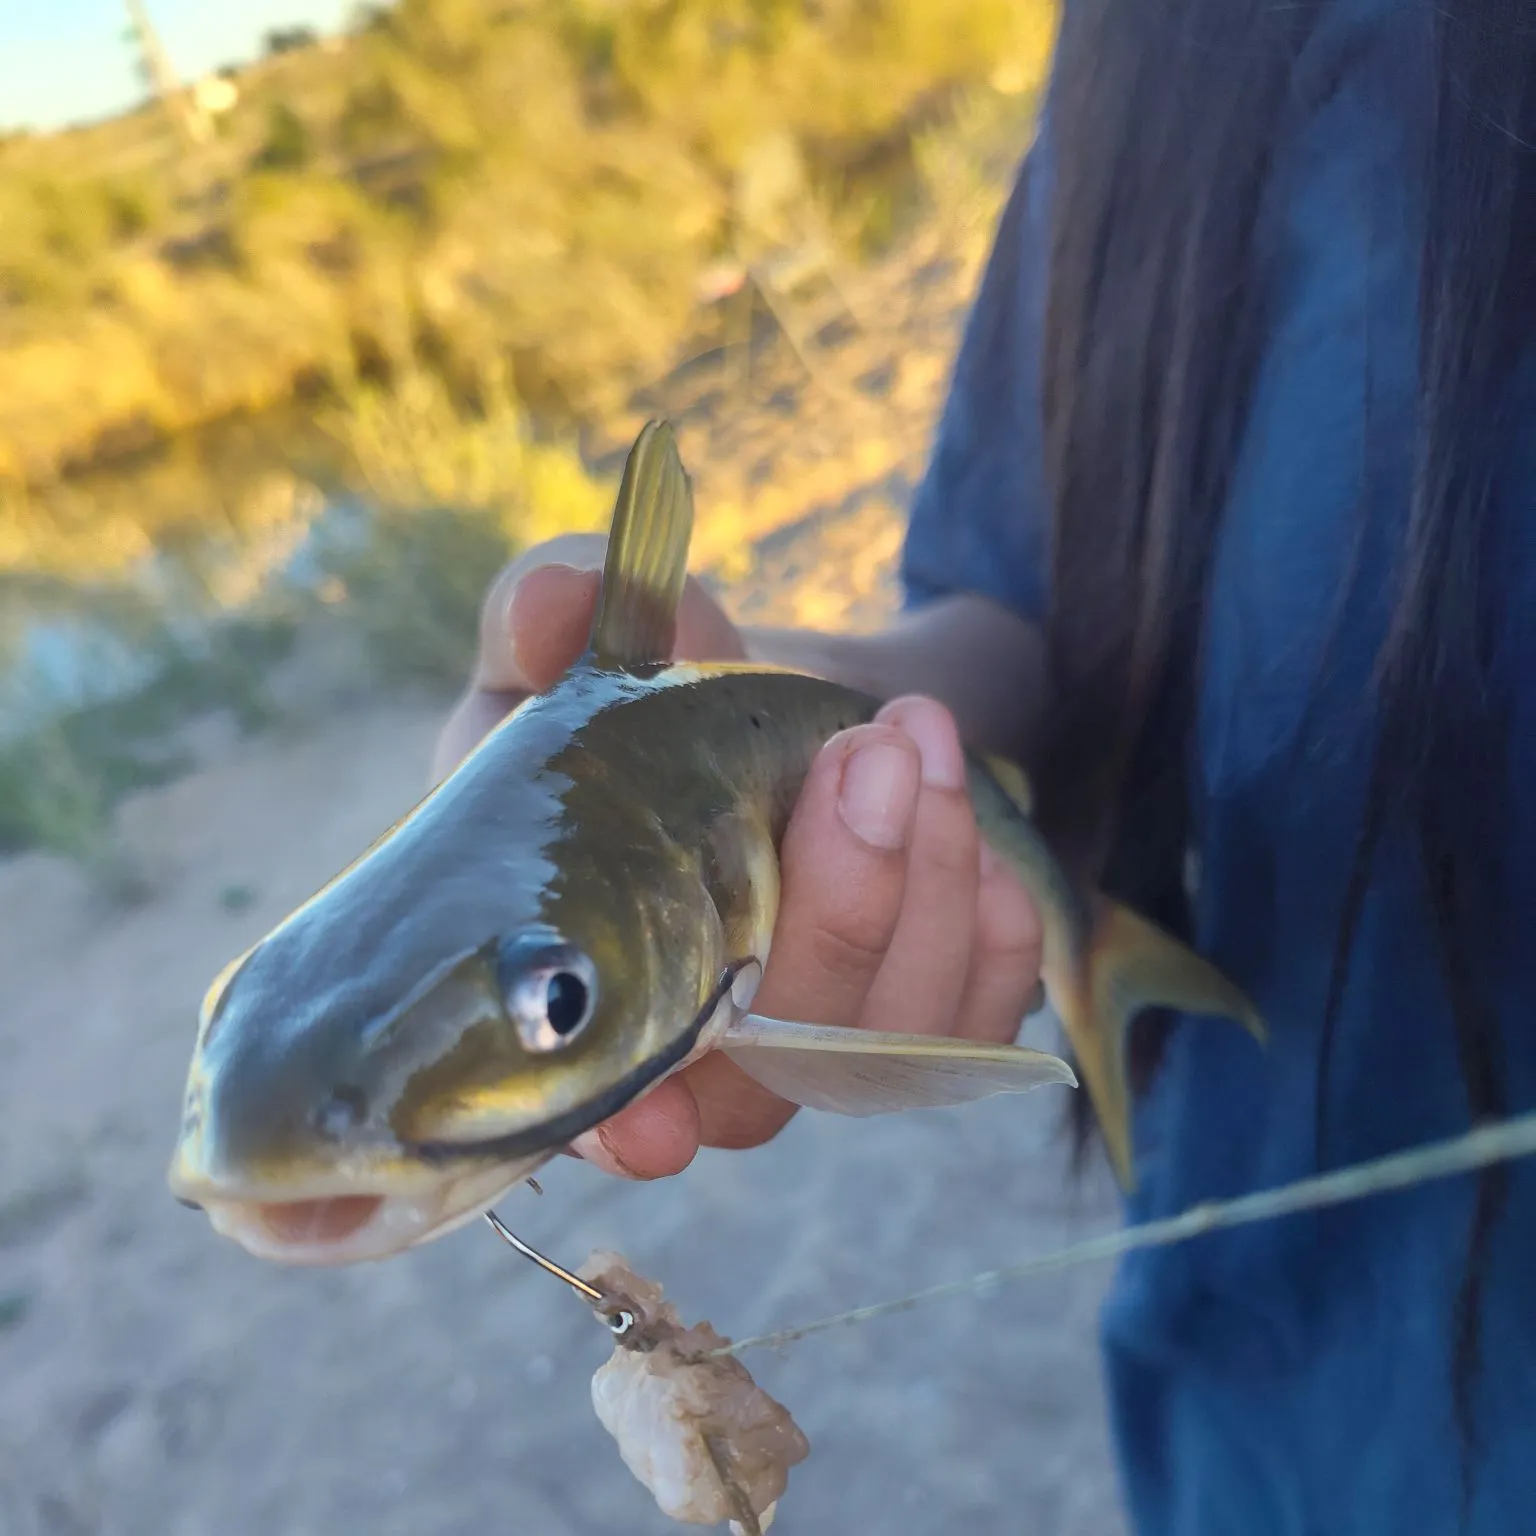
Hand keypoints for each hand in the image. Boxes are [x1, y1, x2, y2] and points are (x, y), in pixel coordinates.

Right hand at [433, 536, 1044, 1179]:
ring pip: (880, 1052)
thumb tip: (554, 599)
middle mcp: (695, 1041)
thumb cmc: (667, 687)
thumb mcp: (599, 645)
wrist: (800, 704)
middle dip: (840, 915)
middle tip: (872, 747)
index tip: (651, 1126)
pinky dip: (991, 942)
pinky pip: (970, 1031)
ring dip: (924, 895)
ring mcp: (807, 1044)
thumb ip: (555, 620)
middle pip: (767, 1074)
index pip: (584, 1090)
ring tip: (922, 735)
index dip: (613, 1123)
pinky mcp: (908, 1026)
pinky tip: (981, 839)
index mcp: (581, 963)